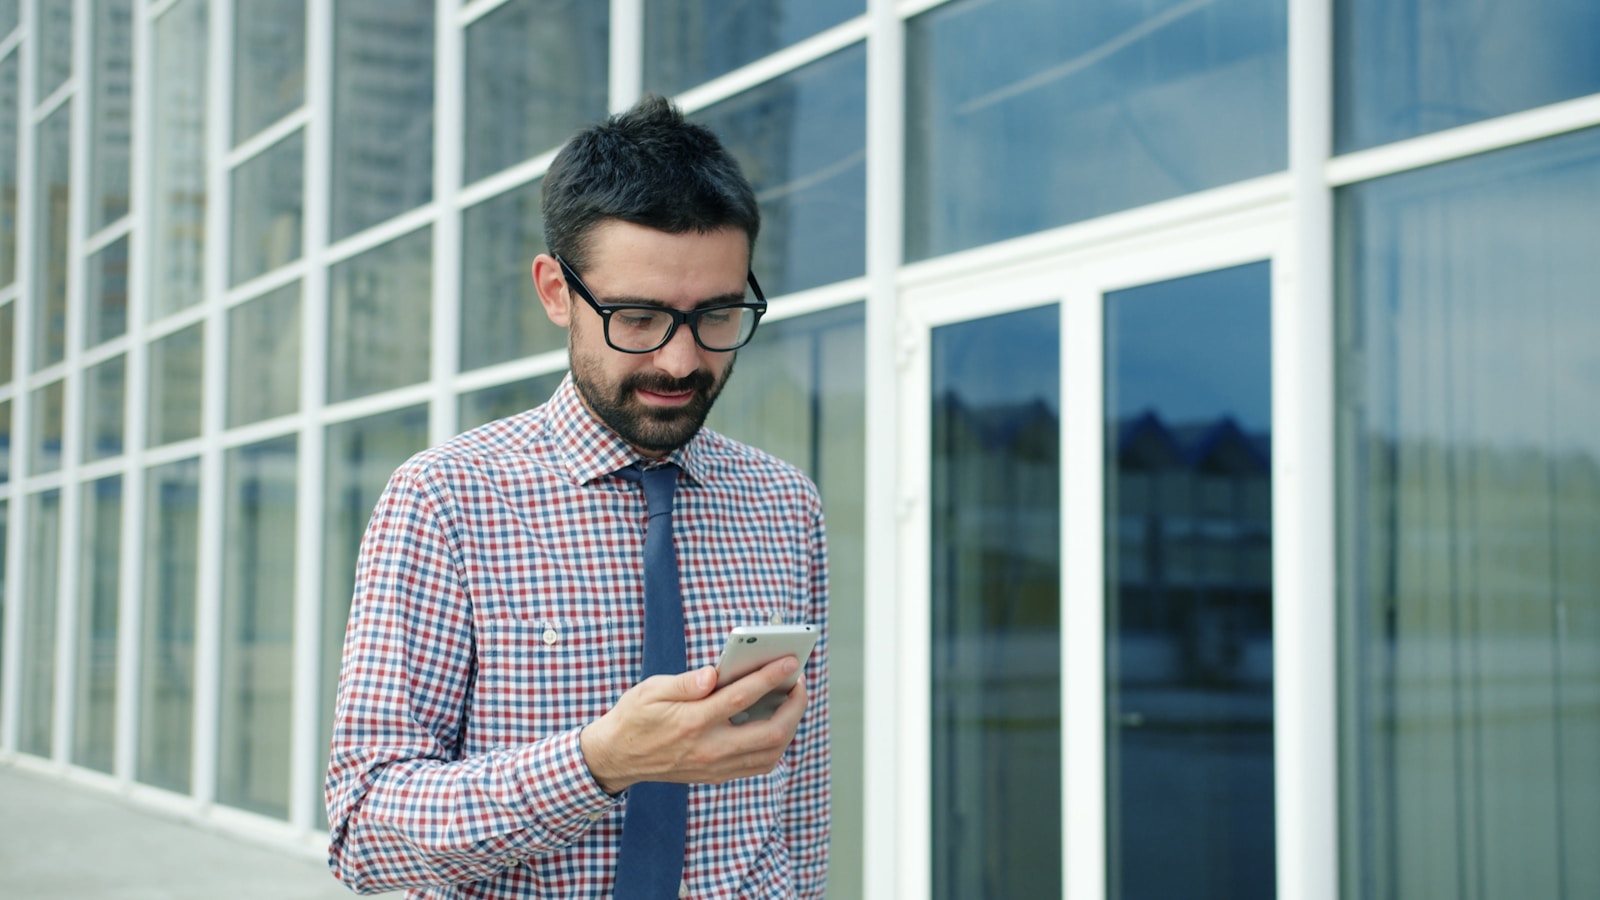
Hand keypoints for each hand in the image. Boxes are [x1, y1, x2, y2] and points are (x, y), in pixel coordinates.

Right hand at [579, 656, 806, 793]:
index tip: (789, 661)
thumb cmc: (634, 716)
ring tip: (793, 700)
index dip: (770, 677)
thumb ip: (686, 682)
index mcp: (692, 721)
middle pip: (769, 732)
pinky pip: (759, 765)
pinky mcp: (716, 775)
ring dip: (790, 726)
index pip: (741, 697)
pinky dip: (776, 744)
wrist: (617, 757)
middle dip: (794, 706)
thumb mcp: (651, 690)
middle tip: (798, 682)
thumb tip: (713, 673)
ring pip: (770, 753)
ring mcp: (715, 767)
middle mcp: (708, 749)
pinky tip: (777, 722)